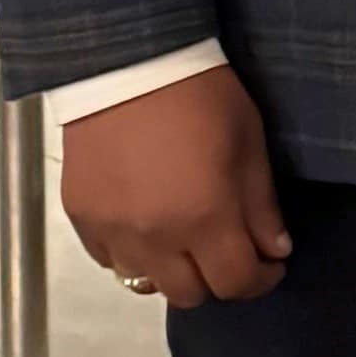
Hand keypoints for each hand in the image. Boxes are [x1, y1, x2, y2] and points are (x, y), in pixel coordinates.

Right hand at [58, 63, 289, 310]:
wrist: (128, 61)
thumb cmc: (200, 94)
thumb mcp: (249, 143)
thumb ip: (261, 207)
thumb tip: (274, 250)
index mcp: (205, 218)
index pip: (236, 283)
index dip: (261, 280)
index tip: (269, 264)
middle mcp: (156, 237)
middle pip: (190, 295)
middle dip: (217, 280)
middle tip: (228, 251)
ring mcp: (113, 231)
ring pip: (145, 284)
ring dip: (171, 270)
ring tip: (184, 240)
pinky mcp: (81, 217)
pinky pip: (109, 259)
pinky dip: (131, 253)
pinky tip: (145, 226)